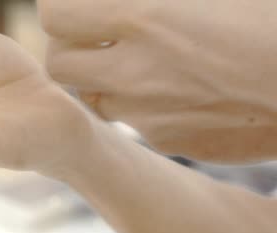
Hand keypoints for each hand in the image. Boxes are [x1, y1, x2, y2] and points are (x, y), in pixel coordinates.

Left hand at [39, 0, 276, 162]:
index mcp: (145, 17)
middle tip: (97, 33)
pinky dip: (143, 105)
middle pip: (60, 64)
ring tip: (141, 59)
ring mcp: (153, 114)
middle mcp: (137, 72)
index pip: (55, 17)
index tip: (81, 4)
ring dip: (103, 78)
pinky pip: (137, 123)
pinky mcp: (175, 141)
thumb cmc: (271, 17)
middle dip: (71, 46)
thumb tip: (122, 0)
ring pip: (95, 98)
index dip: (63, 7)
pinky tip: (179, 87)